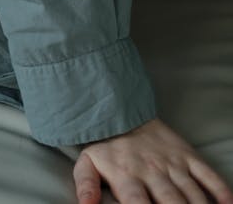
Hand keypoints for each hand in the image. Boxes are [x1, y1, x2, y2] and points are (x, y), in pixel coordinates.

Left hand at [73, 117, 232, 202]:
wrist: (124, 109)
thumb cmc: (107, 144)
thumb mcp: (89, 161)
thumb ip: (85, 185)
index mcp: (128, 176)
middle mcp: (153, 171)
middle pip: (172, 203)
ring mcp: (173, 164)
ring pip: (193, 194)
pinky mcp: (188, 155)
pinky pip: (208, 174)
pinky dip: (220, 190)